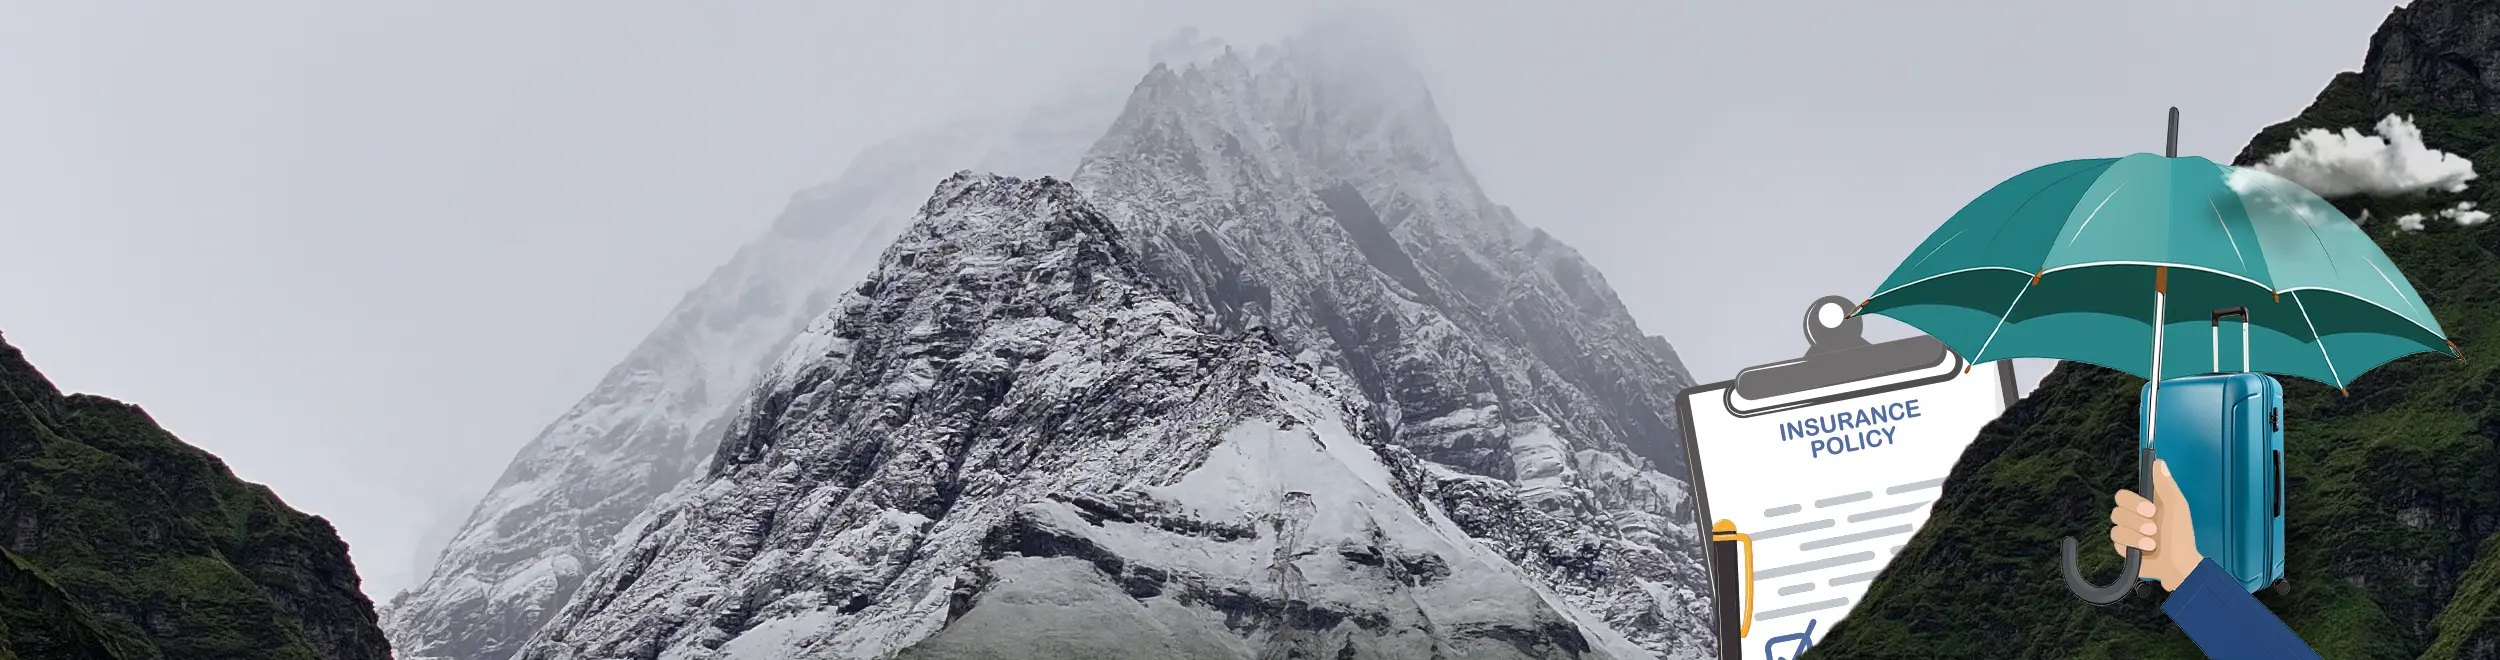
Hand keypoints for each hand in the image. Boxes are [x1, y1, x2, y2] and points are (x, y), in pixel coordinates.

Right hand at [2110, 459, 2202, 590]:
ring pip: (2116, 527)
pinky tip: (2147, 549)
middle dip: (2136, 520)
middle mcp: (2133, 518)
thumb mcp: (2176, 506)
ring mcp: (2127, 533)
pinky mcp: (2123, 548)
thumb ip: (2165, 484)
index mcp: (2143, 505)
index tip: (2151, 508)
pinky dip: (2135, 544)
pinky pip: (2118, 542)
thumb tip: (2158, 462)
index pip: (2122, 495)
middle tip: (2154, 527)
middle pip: (2117, 510)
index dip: (2133, 501)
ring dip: (2138, 534)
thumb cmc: (2181, 536)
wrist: (2179, 564)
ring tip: (2153, 541)